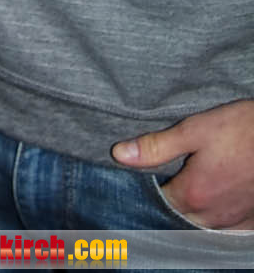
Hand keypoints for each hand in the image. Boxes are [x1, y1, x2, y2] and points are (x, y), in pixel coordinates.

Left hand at [112, 99, 253, 228]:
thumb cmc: (241, 130)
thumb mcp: (194, 130)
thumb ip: (156, 146)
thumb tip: (120, 155)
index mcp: (194, 194)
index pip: (158, 202)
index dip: (147, 189)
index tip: (142, 175)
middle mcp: (212, 216)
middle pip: (178, 218)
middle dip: (167, 203)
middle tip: (164, 180)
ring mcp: (234, 222)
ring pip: (201, 226)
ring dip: (190, 213)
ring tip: (187, 189)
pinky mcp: (251, 222)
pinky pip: (225, 231)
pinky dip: (214, 220)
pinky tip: (211, 203)